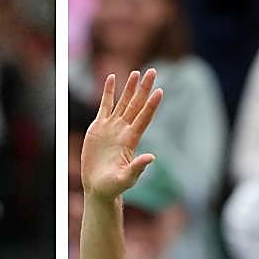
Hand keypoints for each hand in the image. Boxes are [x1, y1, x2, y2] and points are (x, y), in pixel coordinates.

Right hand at [81, 69, 163, 200]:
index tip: (160, 91)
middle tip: (153, 71)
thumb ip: (137, 167)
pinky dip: (108, 92)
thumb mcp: (126, 178)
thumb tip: (151, 157)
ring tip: (136, 72)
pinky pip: (105, 105)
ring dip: (129, 87)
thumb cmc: (114, 186)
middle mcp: (124, 130)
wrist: (98, 187)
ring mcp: (112, 127)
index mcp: (131, 140)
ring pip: (123, 102)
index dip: (151, 105)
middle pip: (136, 105)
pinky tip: (111, 79)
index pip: (144, 118)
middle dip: (144, 88)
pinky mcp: (99, 127)